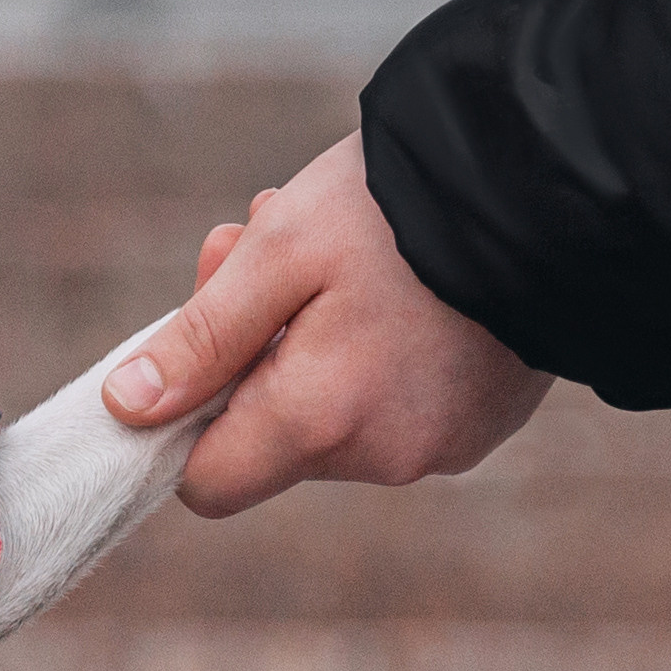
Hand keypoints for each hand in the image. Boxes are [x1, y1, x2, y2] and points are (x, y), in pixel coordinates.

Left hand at [101, 132, 550, 516]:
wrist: (544, 187)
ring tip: (343, 249)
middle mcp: (383, 456)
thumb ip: (200, 340)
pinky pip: (394, 405)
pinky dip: (375, 352)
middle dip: (254, 348)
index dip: (186, 418)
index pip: (208, 484)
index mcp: (321, 422)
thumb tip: (126, 410)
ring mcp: (442, 445)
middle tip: (265, 242)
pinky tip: (399, 279)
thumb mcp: (278, 254)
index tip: (201, 339)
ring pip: (331, 414)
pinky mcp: (481, 423)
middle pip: (270, 435)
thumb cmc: (397, 210)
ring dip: (312, 339)